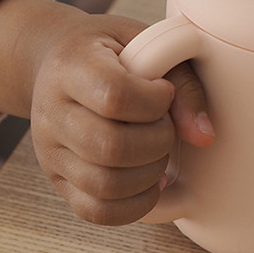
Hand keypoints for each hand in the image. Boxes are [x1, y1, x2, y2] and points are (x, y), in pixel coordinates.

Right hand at [0, 0, 214, 225]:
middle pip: (109, 146)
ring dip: (149, 174)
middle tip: (165, 125)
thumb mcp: (146, 42)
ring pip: (104, 185)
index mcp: (71, 65)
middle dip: (157, 141)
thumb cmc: (109, 47)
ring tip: (158, 150)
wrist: (57, 61)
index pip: (114, 96)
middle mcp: (52, 111)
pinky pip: (95, 211)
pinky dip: (134, 204)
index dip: (153, 101)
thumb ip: (181, 80)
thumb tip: (203, 135)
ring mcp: (49, 150)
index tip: (164, 91)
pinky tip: (150, 179)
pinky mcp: (57, 179)